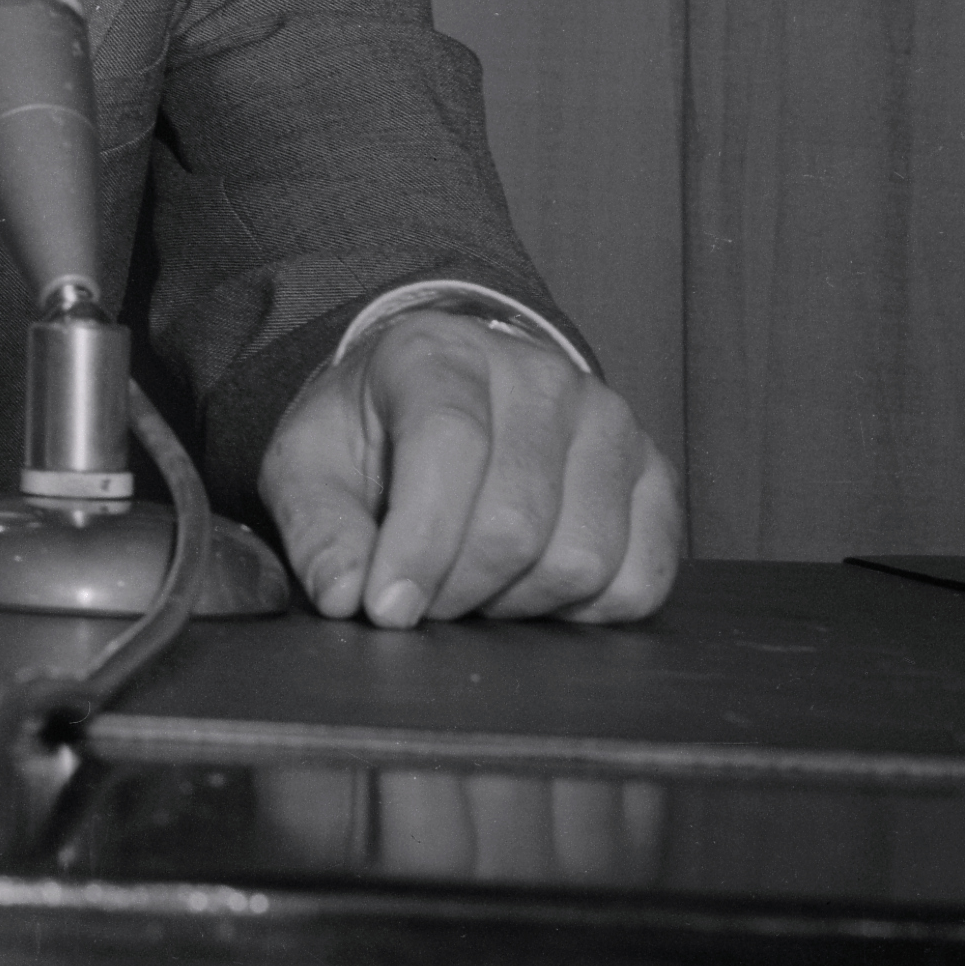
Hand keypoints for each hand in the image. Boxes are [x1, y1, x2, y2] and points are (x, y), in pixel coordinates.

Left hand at [258, 311, 681, 626]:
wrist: (441, 402)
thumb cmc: (371, 437)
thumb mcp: (310, 468)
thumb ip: (317, 530)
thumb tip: (344, 596)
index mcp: (440, 353)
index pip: (450, 444)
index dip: (419, 541)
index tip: (386, 608)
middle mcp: (540, 375)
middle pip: (517, 522)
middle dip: (457, 589)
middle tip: (420, 600)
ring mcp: (609, 423)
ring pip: (582, 559)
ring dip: (515, 604)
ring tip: (472, 585)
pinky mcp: (655, 476)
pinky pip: (641, 579)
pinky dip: (583, 612)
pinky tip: (531, 589)